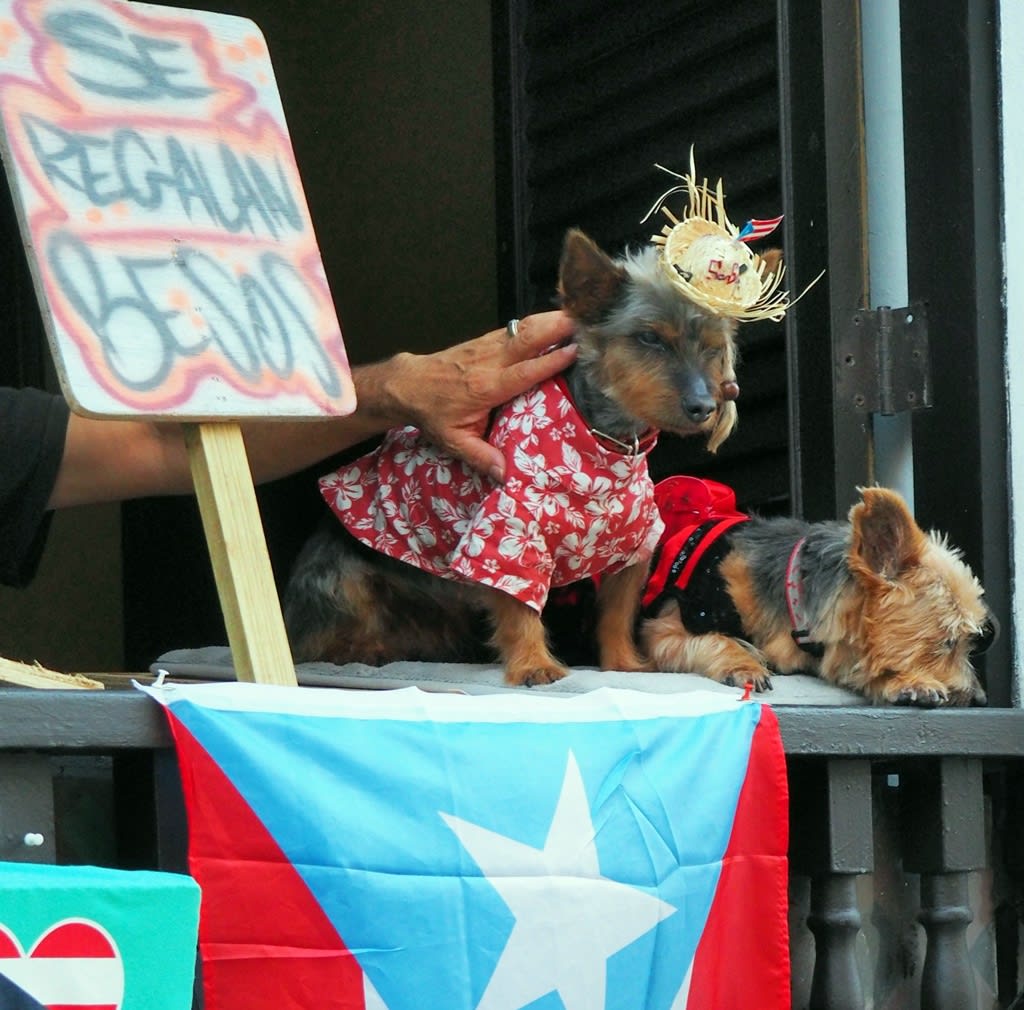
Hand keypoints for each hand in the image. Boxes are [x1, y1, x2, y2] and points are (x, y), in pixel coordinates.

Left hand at [387, 311, 576, 481]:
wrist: (409, 385)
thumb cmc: (433, 414)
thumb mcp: (454, 441)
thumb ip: (481, 457)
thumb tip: (506, 476)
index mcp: (486, 387)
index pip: (523, 372)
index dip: (550, 361)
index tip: (575, 352)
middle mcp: (490, 361)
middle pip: (528, 337)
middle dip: (558, 327)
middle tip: (589, 323)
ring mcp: (488, 346)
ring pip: (524, 326)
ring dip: (553, 319)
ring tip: (583, 315)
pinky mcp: (487, 339)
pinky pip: (518, 327)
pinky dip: (541, 321)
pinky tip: (559, 318)